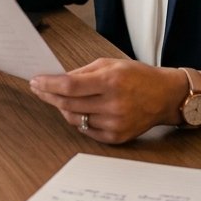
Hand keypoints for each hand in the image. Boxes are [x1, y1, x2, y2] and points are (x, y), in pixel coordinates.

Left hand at [30, 59, 187, 143]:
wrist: (165, 96)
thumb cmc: (138, 76)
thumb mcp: (110, 64)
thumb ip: (83, 72)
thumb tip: (57, 79)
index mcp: (111, 81)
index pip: (69, 85)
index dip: (48, 84)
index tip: (36, 81)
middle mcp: (113, 104)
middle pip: (68, 104)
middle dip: (50, 95)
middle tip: (39, 88)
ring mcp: (115, 123)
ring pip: (74, 119)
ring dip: (63, 108)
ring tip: (60, 98)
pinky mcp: (116, 137)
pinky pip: (86, 130)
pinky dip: (78, 120)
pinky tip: (79, 110)